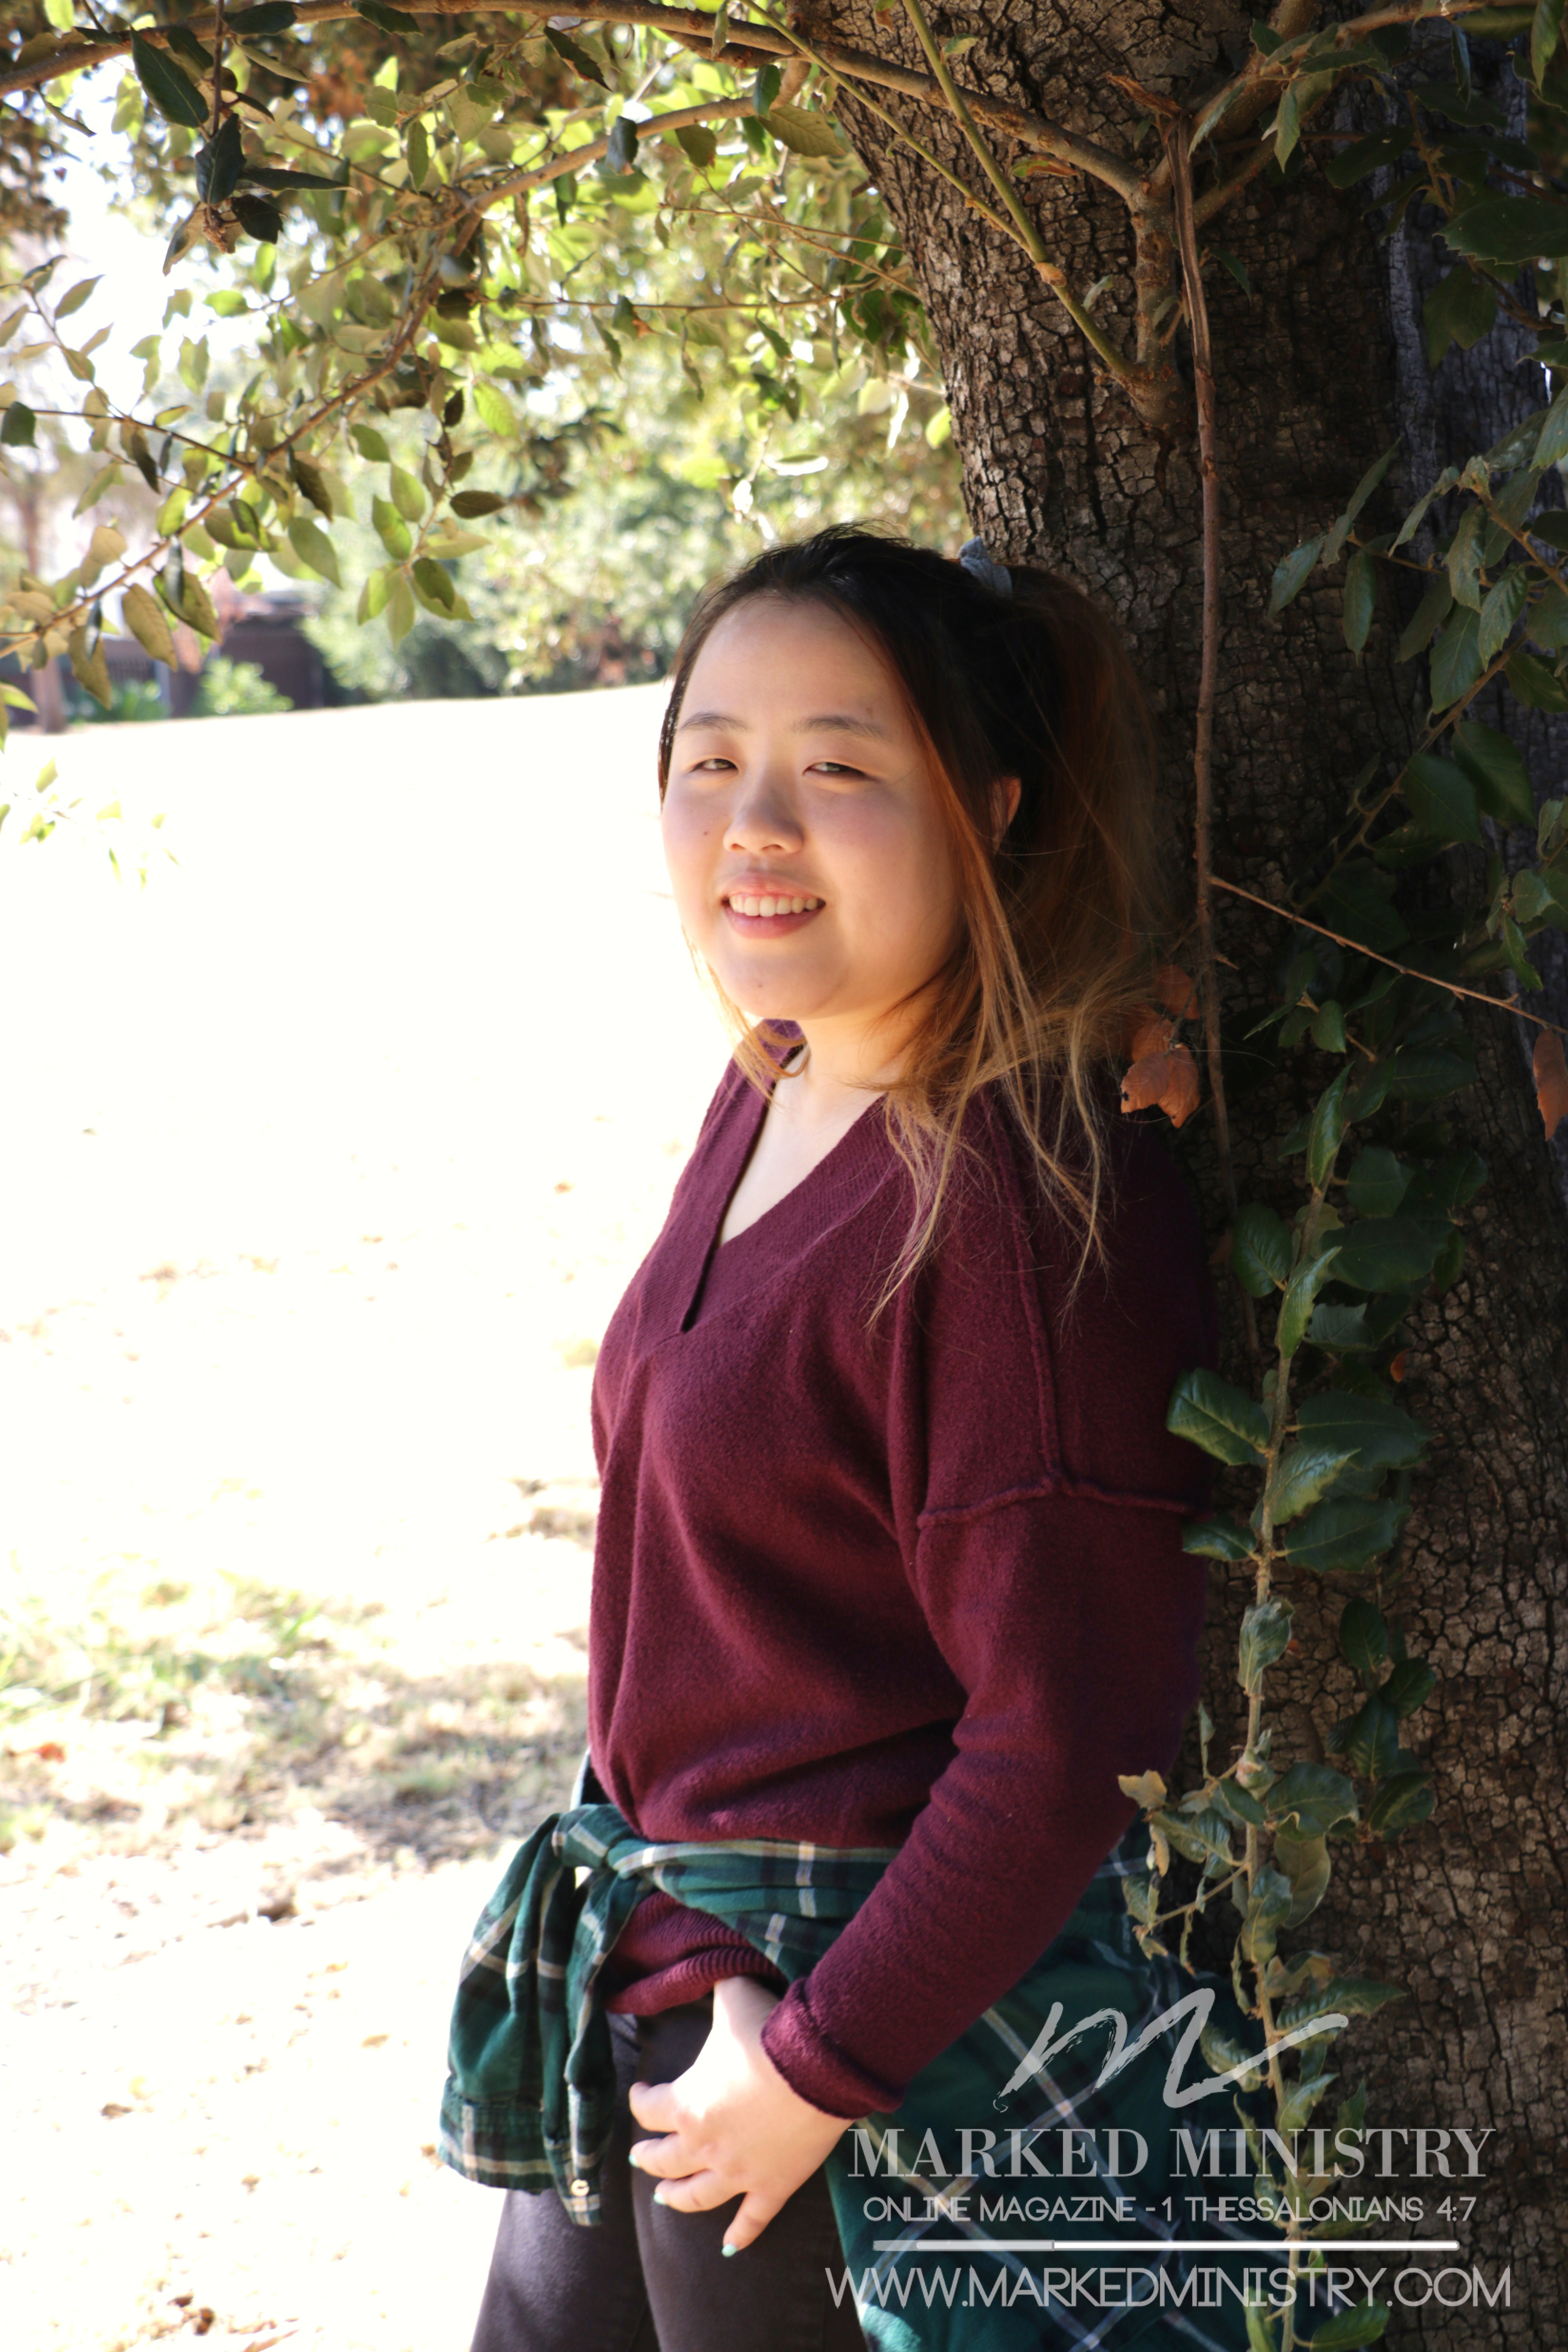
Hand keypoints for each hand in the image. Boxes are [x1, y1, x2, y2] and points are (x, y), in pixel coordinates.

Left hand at [626, 1976, 850, 2251]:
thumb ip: (715, 1984)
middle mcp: (705, 2145)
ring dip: (679, 2199)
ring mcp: (738, 2173)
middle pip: (666, 2160)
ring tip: (666, 2199)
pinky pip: (753, 2220)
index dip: (641, 2100)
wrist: (817, 2069)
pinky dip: (741, 2234)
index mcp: (688, 2104)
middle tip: (641, 2158)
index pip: (650, 2109)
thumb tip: (708, 1962)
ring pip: (699, 2196)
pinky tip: (731, 2247)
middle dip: (650, 2158)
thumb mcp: (733, 1997)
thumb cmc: (769, 2031)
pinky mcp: (773, 2187)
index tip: (639, 2093)